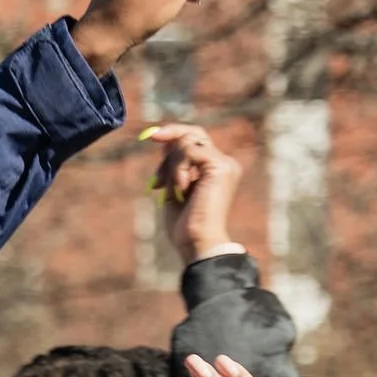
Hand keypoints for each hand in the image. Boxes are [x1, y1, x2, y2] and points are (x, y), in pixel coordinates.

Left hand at [142, 121, 242, 262]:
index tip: (151, 139)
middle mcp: (224, 164)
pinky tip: (181, 188)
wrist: (197, 243)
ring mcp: (225, 164)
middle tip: (151, 137)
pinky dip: (178, 168)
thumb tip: (165, 142)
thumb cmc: (185, 225)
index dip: (173, 137)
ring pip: (188, 142)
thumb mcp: (174, 187)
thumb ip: (173, 165)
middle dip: (171, 133)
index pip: (194, 141)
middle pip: (195, 133)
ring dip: (171, 164)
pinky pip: (189, 151)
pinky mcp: (221, 166)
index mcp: (215, 170)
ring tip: (172, 188)